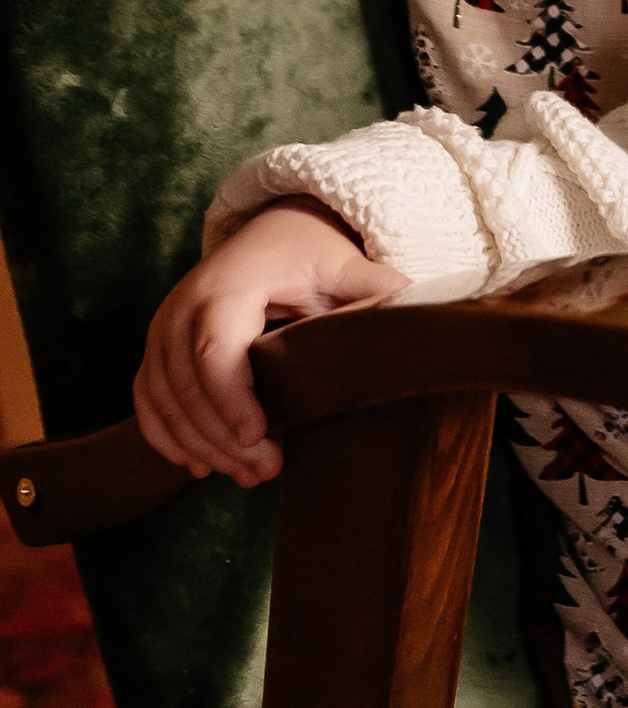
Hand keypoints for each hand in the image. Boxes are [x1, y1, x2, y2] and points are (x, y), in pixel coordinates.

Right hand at [133, 202, 402, 487]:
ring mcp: (163, 327)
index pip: (215, 347)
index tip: (258, 437)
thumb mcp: (350, 266)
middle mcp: (183, 304)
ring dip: (200, 445)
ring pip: (163, 398)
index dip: (230, 397)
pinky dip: (167, 436)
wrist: (274, 231)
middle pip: (185, 383)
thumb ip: (375, 295)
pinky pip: (147, 399)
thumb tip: (400, 332)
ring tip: (248, 476)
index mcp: (230, 285)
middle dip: (221, 436)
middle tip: (266, 470)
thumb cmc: (314, 254)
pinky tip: (199, 467)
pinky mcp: (157, 348)